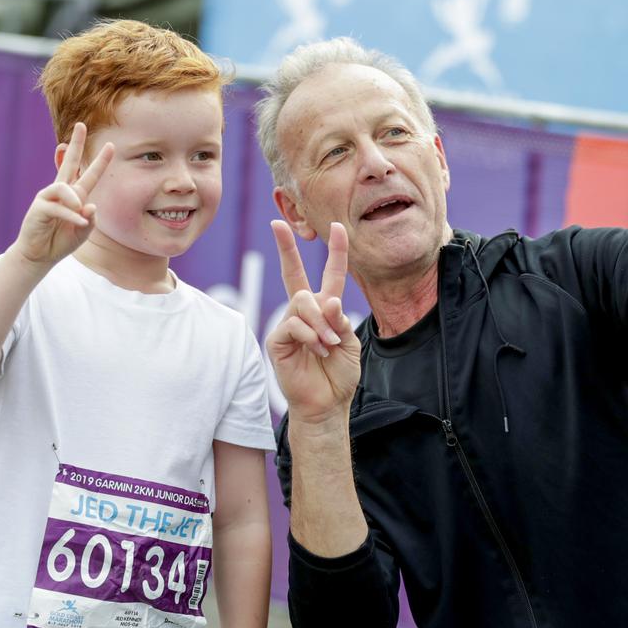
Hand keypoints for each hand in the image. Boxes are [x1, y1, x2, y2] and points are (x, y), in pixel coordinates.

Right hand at [12, 122, 112, 265]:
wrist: (40, 255)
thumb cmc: (62, 241)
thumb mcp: (84, 231)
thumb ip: (90, 219)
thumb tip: (90, 205)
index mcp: (75, 195)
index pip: (89, 174)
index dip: (100, 161)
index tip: (111, 145)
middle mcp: (62, 192)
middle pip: (69, 163)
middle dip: (76, 144)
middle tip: (81, 125)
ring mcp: (49, 197)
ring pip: (65, 188)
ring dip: (75, 202)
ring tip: (81, 216)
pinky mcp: (39, 207)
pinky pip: (59, 207)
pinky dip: (71, 215)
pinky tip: (79, 222)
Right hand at [266, 221, 360, 424]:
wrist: (327, 403)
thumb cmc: (339, 375)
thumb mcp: (350, 343)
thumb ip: (340, 320)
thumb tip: (327, 301)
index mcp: (326, 309)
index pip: (330, 275)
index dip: (336, 251)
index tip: (338, 226)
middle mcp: (304, 312)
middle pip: (294, 274)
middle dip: (285, 248)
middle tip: (277, 224)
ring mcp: (288, 324)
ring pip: (302, 301)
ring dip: (321, 322)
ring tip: (330, 345)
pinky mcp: (277, 340)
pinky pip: (293, 324)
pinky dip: (311, 336)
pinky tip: (318, 351)